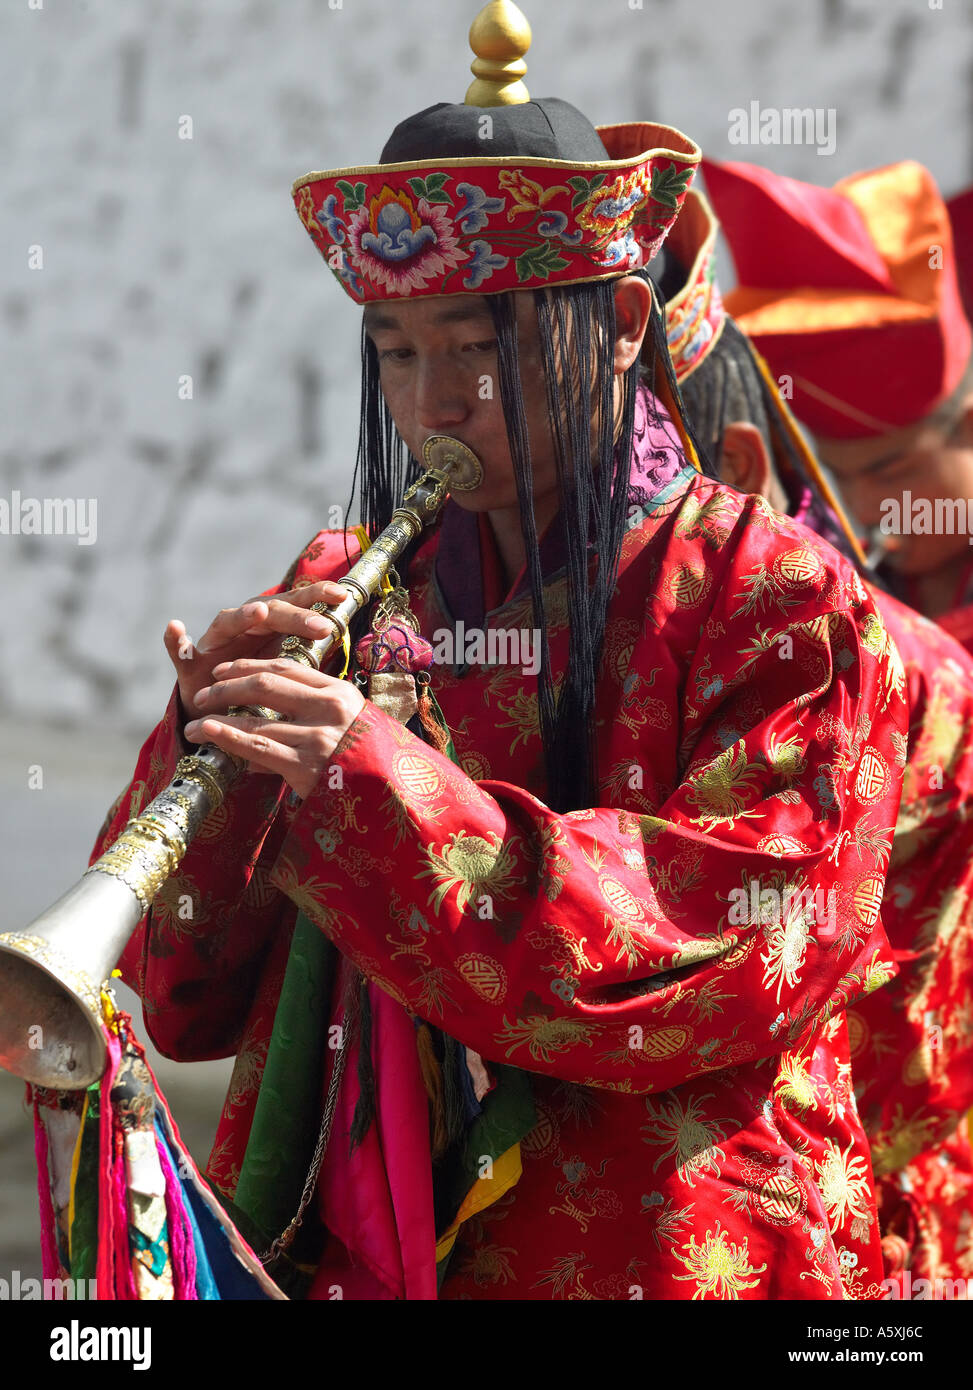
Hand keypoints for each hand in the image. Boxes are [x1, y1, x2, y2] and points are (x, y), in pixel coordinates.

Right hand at [164, 579, 350, 725]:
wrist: (215, 708)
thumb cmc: (254, 683)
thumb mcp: (283, 668)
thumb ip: (305, 651)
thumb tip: (338, 631)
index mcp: (269, 627)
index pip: (295, 606)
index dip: (316, 598)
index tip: (341, 595)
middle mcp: (242, 626)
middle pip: (270, 613)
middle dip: (294, 616)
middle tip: (320, 625)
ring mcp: (214, 642)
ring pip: (229, 622)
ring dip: (243, 616)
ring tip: (259, 613)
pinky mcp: (189, 661)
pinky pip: (179, 649)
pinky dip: (175, 640)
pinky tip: (175, 627)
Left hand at [183, 657, 365, 798]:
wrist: (396, 798)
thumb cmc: (369, 764)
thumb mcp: (348, 729)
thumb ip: (312, 720)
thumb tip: (272, 725)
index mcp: (340, 692)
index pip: (286, 668)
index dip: (248, 666)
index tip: (222, 671)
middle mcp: (329, 708)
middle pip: (266, 684)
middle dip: (226, 687)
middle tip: (203, 695)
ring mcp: (317, 737)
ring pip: (255, 717)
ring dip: (217, 719)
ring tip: (193, 726)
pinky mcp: (306, 766)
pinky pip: (258, 748)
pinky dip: (229, 739)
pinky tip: (209, 735)